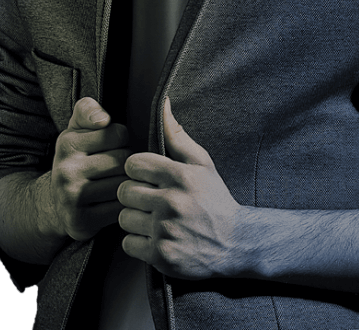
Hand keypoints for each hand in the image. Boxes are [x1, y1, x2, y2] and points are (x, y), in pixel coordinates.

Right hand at [50, 97, 130, 240]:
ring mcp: (71, 198)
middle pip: (123, 159)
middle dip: (126, 162)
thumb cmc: (77, 157)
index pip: (119, 133)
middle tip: (116, 167)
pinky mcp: (81, 222)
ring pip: (123, 183)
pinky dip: (123, 204)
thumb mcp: (77, 128)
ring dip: (127, 183)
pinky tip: (114, 201)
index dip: (121, 139)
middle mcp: (65, 171)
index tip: (110, 146)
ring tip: (116, 182)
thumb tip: (102, 120)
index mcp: (67, 143)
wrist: (57, 203)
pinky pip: (119, 208)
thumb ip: (88, 110)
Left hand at [117, 98, 242, 279]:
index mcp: (180, 175)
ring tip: (154, 218)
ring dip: (135, 219)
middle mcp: (172, 202)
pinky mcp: (160, 256)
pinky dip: (138, 242)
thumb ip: (176, 134)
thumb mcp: (202, 163)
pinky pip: (127, 243)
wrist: (235, 243)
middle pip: (124, 191)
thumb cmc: (214, 198)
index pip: (133, 164)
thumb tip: (162, 103)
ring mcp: (165, 230)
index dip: (138, 170)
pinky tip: (155, 237)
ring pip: (124, 218)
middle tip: (150, 199)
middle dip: (135, 194)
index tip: (148, 177)